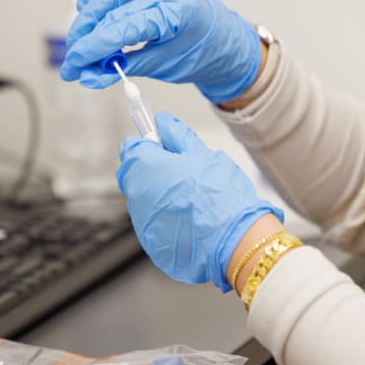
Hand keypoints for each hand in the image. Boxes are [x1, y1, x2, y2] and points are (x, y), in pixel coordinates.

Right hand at [60, 0, 261, 103]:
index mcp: (174, 13)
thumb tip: (89, 77)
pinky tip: (87, 9)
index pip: (121, 29)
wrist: (219, 35)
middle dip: (85, 38)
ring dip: (86, 19)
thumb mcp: (163, 66)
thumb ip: (124, 68)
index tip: (73, 67)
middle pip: (110, 10)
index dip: (92, 49)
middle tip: (73, 63)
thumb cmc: (197, 51)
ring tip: (78, 43)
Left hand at [117, 112, 282, 291]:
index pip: (131, 147)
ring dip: (163, 196)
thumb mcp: (202, 153)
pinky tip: (192, 220)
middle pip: (137, 175)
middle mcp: (135, 195)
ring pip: (147, 201)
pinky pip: (156, 224)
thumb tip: (163, 121)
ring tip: (193, 199)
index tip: (165, 146)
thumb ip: (177, 134)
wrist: (233, 239)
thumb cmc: (219, 193)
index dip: (149, 144)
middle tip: (186, 172)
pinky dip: (169, 220)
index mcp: (144, 166)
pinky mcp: (151, 243)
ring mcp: (142, 222)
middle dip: (156, 171)